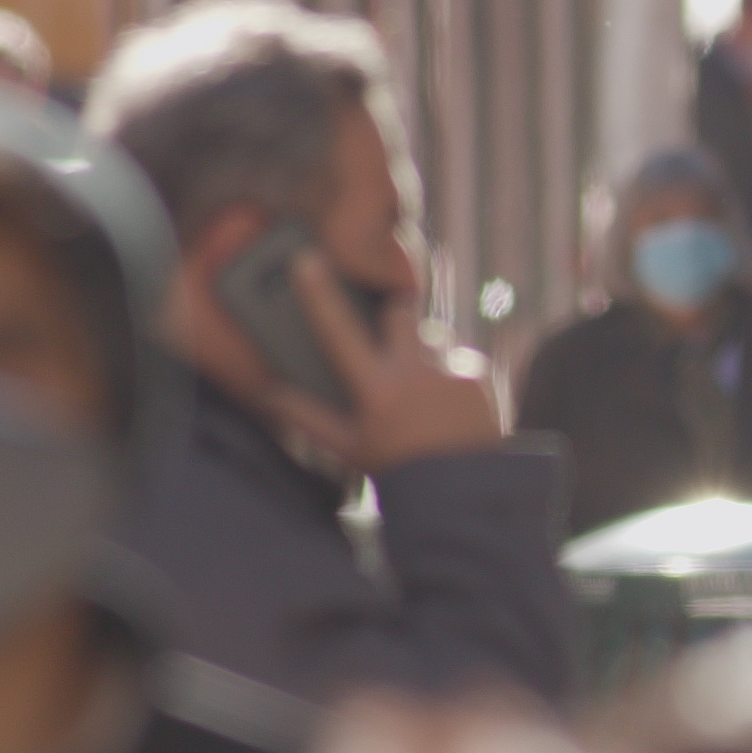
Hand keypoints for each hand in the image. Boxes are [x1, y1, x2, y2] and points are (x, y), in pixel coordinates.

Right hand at [287, 248, 507, 470]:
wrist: (465, 491)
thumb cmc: (398, 469)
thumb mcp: (348, 448)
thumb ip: (307, 419)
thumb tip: (270, 395)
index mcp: (376, 388)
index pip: (339, 330)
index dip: (319, 294)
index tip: (307, 261)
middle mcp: (414, 372)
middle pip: (399, 311)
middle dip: (392, 317)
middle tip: (388, 343)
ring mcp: (451, 370)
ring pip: (431, 339)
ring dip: (423, 356)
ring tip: (424, 396)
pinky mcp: (481, 375)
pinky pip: (460, 362)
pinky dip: (452, 379)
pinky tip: (449, 407)